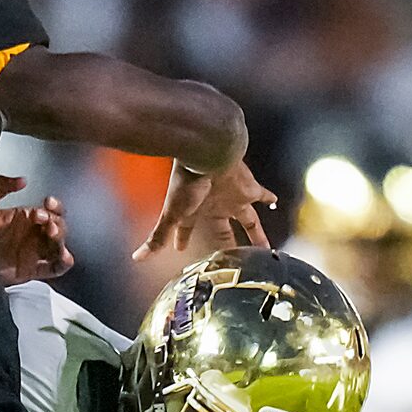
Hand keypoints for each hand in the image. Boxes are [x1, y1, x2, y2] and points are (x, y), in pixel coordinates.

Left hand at [0, 175, 71, 286]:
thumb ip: (0, 187)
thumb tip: (20, 181)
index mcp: (26, 218)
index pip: (50, 210)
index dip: (54, 206)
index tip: (47, 202)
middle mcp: (32, 235)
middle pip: (58, 226)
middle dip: (55, 221)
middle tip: (44, 220)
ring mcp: (33, 253)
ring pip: (59, 245)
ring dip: (60, 239)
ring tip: (51, 233)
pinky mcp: (31, 269)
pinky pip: (54, 268)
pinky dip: (63, 263)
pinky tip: (63, 256)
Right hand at [135, 158, 275, 259]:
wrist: (206, 152)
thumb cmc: (186, 182)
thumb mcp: (172, 215)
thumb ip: (158, 237)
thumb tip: (136, 258)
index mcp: (193, 213)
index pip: (186, 231)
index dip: (183, 240)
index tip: (181, 249)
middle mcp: (213, 206)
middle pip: (223, 231)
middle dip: (226, 244)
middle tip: (233, 258)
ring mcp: (232, 198)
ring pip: (248, 222)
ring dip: (256, 234)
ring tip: (265, 249)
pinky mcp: (248, 188)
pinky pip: (262, 196)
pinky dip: (268, 198)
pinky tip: (275, 202)